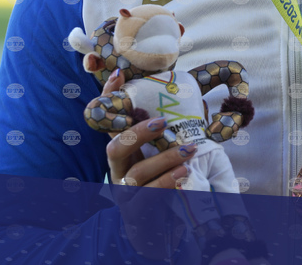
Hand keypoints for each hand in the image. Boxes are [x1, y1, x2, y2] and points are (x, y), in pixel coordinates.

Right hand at [96, 69, 198, 260]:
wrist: (153, 226)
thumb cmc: (158, 182)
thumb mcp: (160, 153)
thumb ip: (168, 131)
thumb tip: (192, 101)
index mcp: (121, 152)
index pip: (109, 121)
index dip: (109, 98)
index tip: (120, 75)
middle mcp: (117, 170)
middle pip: (115, 148)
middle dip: (137, 133)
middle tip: (162, 122)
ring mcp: (124, 192)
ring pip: (136, 173)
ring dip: (164, 159)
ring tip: (189, 149)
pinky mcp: (136, 211)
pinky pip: (148, 196)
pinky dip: (166, 183)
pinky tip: (184, 174)